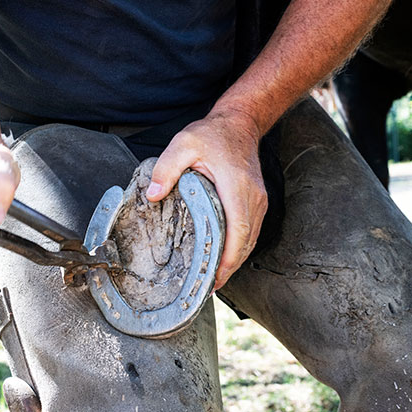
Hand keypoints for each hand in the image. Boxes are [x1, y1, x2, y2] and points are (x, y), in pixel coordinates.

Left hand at [146, 111, 267, 288]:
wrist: (239, 124)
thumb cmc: (212, 135)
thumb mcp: (183, 144)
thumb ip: (166, 168)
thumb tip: (153, 195)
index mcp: (236, 186)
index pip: (238, 230)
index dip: (228, 257)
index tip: (216, 276)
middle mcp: (253, 197)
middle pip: (246, 242)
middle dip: (229, 267)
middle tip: (209, 287)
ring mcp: (258, 201)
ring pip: (250, 240)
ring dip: (235, 261)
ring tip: (215, 279)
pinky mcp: (257, 202)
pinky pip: (251, 232)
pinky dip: (239, 249)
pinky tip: (225, 259)